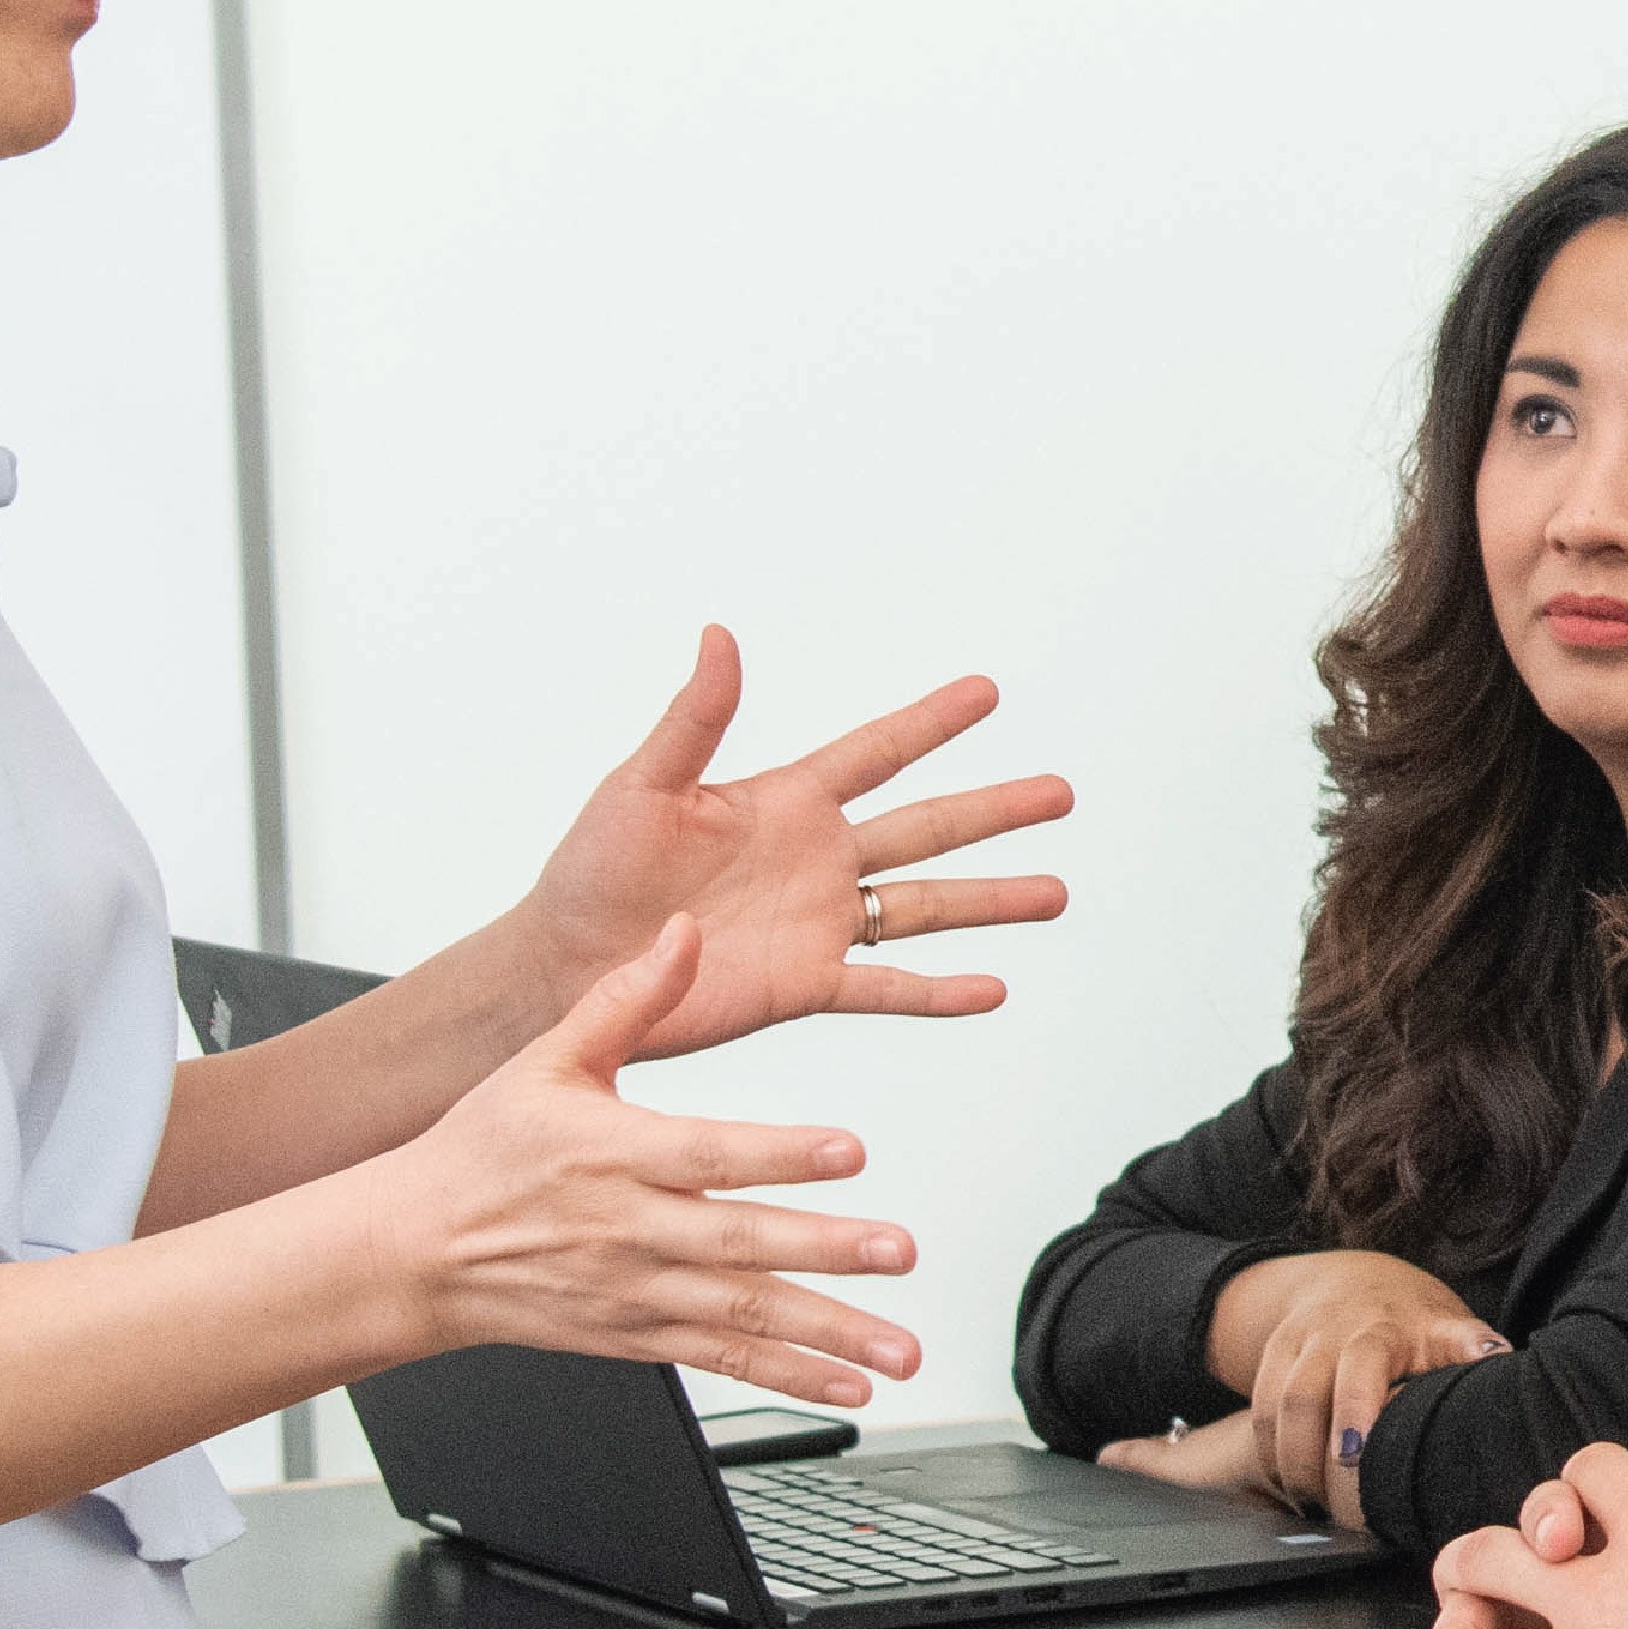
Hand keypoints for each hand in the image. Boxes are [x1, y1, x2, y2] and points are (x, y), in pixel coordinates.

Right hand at [351, 924, 925, 1408]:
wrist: (416, 1253)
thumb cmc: (481, 1153)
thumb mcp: (545, 1060)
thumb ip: (627, 998)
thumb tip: (684, 932)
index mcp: (609, 1153)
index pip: (705, 1153)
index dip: (779, 1155)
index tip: (848, 1152)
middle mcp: (628, 1229)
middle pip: (738, 1241)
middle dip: (826, 1249)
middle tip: (897, 1251)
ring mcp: (636, 1291)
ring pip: (743, 1315)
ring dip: (828, 1336)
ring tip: (896, 1351)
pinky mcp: (637, 1337)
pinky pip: (722, 1360)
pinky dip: (788, 1376)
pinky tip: (847, 1388)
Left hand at [504, 630, 1067, 1066]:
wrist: (567, 963)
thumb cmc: (591, 870)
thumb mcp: (642, 784)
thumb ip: (694, 718)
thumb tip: (718, 636)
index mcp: (782, 801)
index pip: (875, 752)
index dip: (931, 722)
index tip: (986, 693)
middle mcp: (814, 858)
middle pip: (925, 827)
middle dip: (994, 810)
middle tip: (1060, 792)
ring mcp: (817, 922)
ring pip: (925, 906)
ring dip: (990, 900)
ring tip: (1056, 892)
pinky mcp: (804, 983)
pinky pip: (886, 986)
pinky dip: (939, 992)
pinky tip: (992, 987)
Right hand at [1197, 1247, 1503, 1512]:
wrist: (1355, 1279)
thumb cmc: (1414, 1320)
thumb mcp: (1448, 1325)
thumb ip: (1470, 1345)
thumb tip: (1503, 1359)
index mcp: (1385, 1328)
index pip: (1363, 1364)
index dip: (1355, 1408)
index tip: (1352, 1455)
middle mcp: (1334, 1330)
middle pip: (1303, 1394)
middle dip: (1307, 1455)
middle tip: (1326, 1507)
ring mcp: (1298, 1342)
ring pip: (1273, 1407)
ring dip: (1287, 1464)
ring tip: (1309, 1505)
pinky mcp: (1272, 1354)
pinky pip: (1258, 1408)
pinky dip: (1268, 1453)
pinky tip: (1288, 1485)